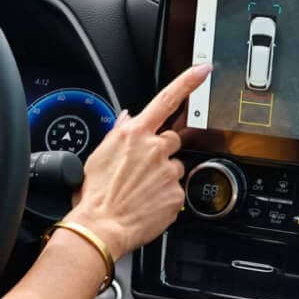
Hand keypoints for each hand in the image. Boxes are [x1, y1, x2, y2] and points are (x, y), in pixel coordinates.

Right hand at [70, 63, 211, 256]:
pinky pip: (176, 192)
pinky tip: (148, 206)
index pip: (167, 99)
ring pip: (175, 168)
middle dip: (162, 153)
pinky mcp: (176, 195)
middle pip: (172, 141)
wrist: (100, 228)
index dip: (188, 81)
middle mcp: (155, 148)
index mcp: (134, 133)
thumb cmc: (94, 197)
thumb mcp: (98, 156)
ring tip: (142, 193)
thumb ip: (117, 134)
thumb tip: (126, 119)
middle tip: (143, 172)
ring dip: (163, 177)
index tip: (203, 69)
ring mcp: (168, 171)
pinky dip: (165, 198)